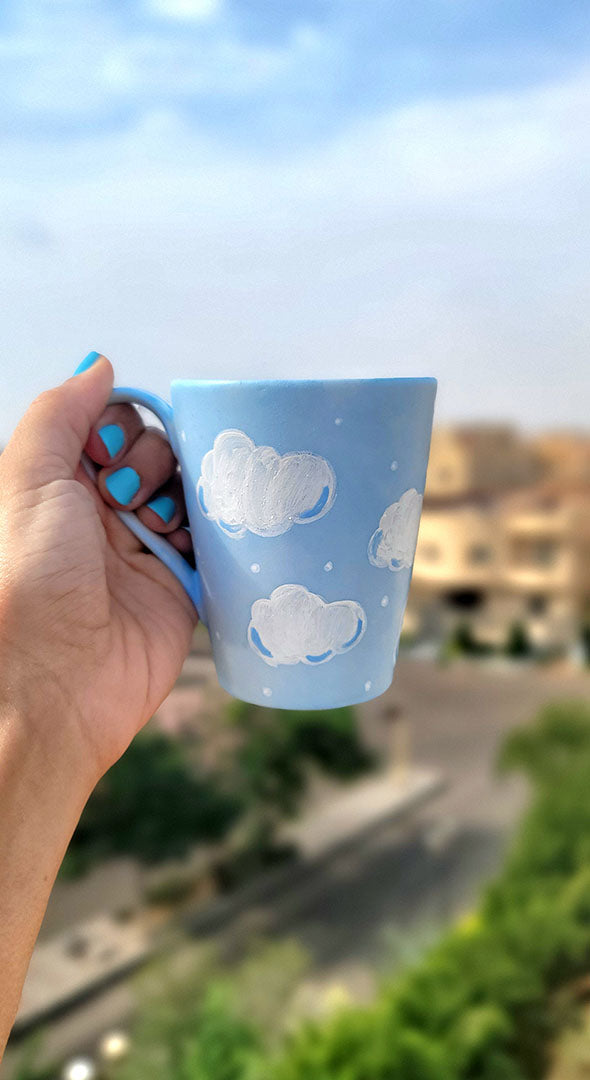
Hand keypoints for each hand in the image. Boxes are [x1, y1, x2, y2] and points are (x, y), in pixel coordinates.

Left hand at [0, 353, 196, 788]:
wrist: (54, 682)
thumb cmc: (30, 576)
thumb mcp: (29, 477)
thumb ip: (61, 413)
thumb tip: (101, 364)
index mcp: (61, 488)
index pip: (111, 429)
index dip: (121, 428)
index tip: (108, 453)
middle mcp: (103, 517)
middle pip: (157, 455)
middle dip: (151, 463)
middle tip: (128, 499)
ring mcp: (145, 553)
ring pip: (190, 495)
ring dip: (184, 496)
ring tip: (160, 524)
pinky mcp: (182, 590)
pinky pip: (215, 546)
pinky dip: (217, 534)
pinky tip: (202, 535)